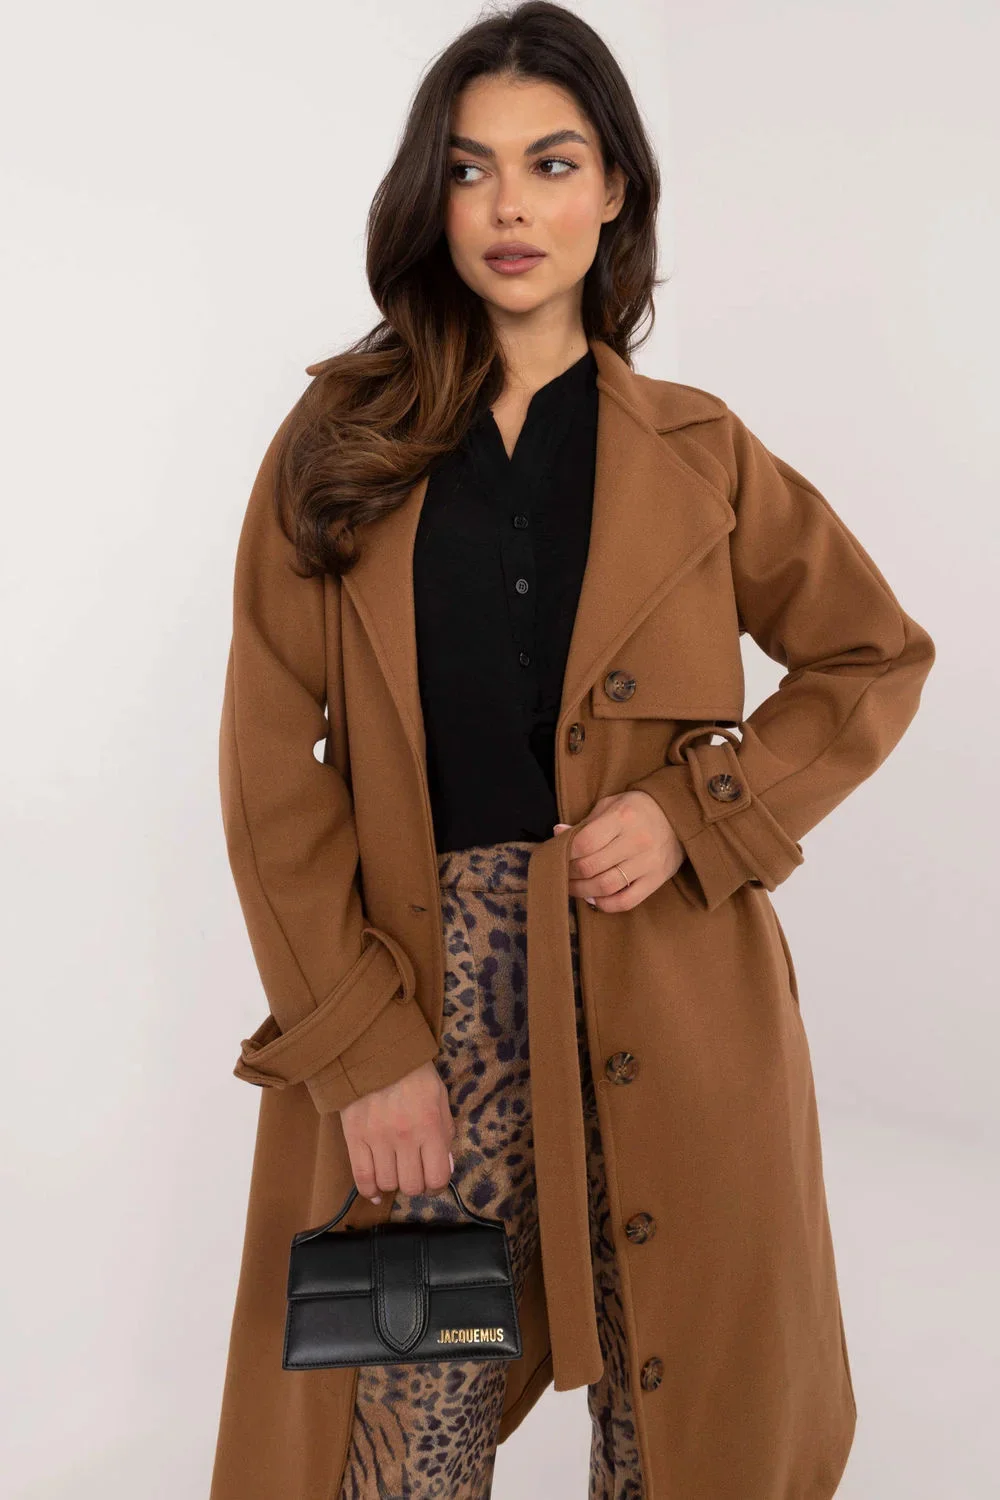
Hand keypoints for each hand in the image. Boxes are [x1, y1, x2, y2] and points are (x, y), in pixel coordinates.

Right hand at [337, 1059, 455, 1204]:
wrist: (376, 1051)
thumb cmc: (413, 1074)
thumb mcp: (440, 1098)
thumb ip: (445, 1133)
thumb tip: (445, 1167)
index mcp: (430, 1126)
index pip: (437, 1177)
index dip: (437, 1186)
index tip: (432, 1181)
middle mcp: (404, 1137)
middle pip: (411, 1186)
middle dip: (416, 1185)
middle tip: (414, 1174)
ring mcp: (377, 1139)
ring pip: (387, 1183)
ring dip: (393, 1183)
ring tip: (395, 1171)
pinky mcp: (354, 1137)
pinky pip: (361, 1177)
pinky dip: (369, 1189)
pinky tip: (375, 1190)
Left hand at [553, 790, 683, 912]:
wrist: (679, 815)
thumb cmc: (638, 809)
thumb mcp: (611, 805)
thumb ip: (585, 822)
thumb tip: (558, 834)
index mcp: (622, 818)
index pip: (584, 842)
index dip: (565, 853)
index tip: (559, 855)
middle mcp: (636, 841)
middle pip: (591, 866)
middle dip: (570, 874)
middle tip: (562, 873)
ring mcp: (648, 863)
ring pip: (605, 886)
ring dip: (582, 891)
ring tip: (574, 887)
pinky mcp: (657, 879)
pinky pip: (626, 901)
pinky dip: (606, 904)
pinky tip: (595, 898)